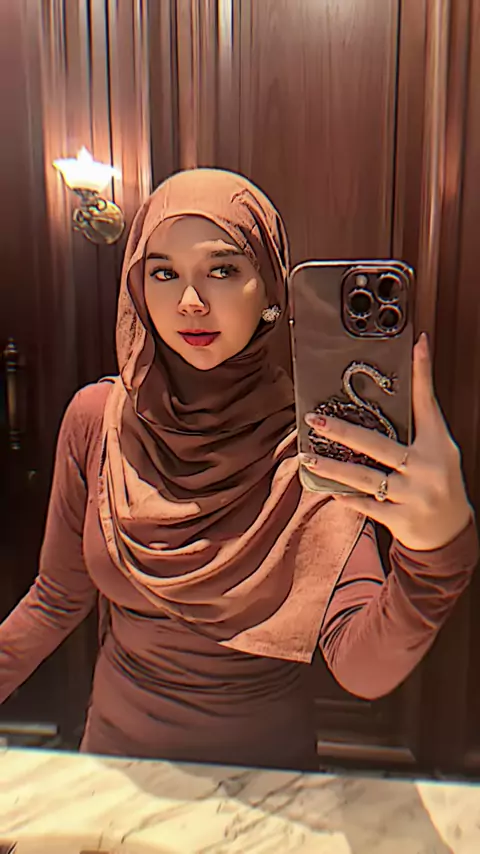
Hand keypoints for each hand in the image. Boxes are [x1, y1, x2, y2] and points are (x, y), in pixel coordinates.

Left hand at [301, 334, 472, 550]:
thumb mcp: (439, 449)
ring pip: (366, 478)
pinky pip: (368, 506)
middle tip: (315, 420)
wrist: (451, 532)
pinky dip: (348, 498)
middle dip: (343, 431)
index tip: (415, 345)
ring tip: (308, 458)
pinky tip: (328, 489)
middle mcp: (426, 469)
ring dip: (333, 468)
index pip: (427, 403)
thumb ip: (421, 421)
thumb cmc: (440, 482)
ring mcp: (413, 495)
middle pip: (379, 445)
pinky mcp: (400, 519)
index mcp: (437, 446)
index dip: (422, 373)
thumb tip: (408, 379)